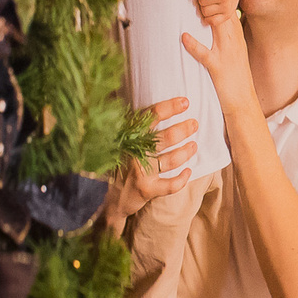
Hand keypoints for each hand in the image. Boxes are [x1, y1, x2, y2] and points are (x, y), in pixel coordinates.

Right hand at [107, 95, 196, 231]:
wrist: (103, 198)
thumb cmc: (114, 165)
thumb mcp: (115, 142)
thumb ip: (127, 125)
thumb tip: (132, 98)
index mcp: (127, 138)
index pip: (149, 118)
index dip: (169, 108)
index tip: (185, 102)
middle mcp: (133, 153)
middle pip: (165, 138)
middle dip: (183, 129)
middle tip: (194, 124)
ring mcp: (140, 171)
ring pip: (171, 159)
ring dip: (185, 152)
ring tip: (193, 145)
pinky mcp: (146, 189)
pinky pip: (171, 185)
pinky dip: (182, 179)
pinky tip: (188, 171)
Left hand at [182, 4, 256, 113]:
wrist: (244, 102)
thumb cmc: (236, 79)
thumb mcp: (234, 53)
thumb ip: (225, 38)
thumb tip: (214, 23)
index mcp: (237, 37)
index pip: (229, 10)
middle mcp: (234, 42)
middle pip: (224, 13)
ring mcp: (227, 54)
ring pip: (217, 27)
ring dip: (205, 13)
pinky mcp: (218, 68)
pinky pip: (205, 54)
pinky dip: (194, 45)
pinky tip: (184, 37)